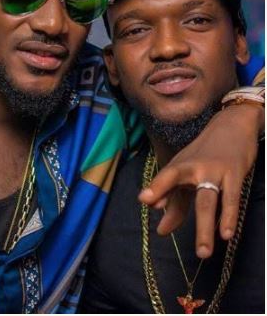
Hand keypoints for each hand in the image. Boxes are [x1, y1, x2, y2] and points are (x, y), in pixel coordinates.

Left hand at [138, 103, 262, 257]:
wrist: (232, 125)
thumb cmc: (205, 153)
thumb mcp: (187, 172)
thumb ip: (174, 200)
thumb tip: (161, 227)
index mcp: (180, 165)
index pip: (166, 178)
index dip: (156, 188)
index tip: (143, 201)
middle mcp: (194, 167)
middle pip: (182, 189)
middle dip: (173, 210)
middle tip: (162, 232)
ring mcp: (215, 171)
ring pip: (207, 201)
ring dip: (205, 227)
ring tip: (203, 252)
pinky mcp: (234, 175)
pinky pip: (231, 199)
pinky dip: (228, 216)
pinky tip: (226, 233)